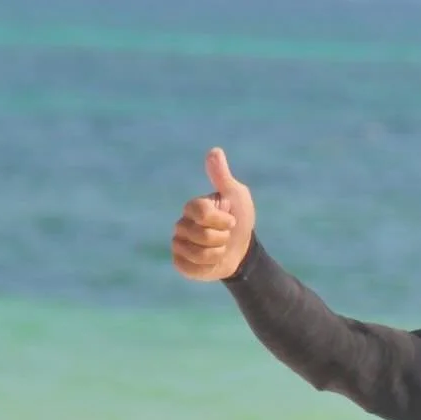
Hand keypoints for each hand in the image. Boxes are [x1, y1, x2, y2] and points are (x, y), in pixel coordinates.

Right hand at [171, 148, 255, 281]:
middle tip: (226, 235)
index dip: (221, 220)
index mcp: (192, 207)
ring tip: (219, 248)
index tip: (231, 220)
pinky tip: (211, 262)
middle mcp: (181, 224)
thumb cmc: (239, 219)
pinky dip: (209, 267)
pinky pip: (192, 268)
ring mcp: (178, 244)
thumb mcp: (236, 195)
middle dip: (222, 238)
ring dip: (217, 253)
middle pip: (201, 235)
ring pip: (198, 254)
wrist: (242, 249)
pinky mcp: (180, 264)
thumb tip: (214, 151)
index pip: (201, 212)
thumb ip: (223, 176)